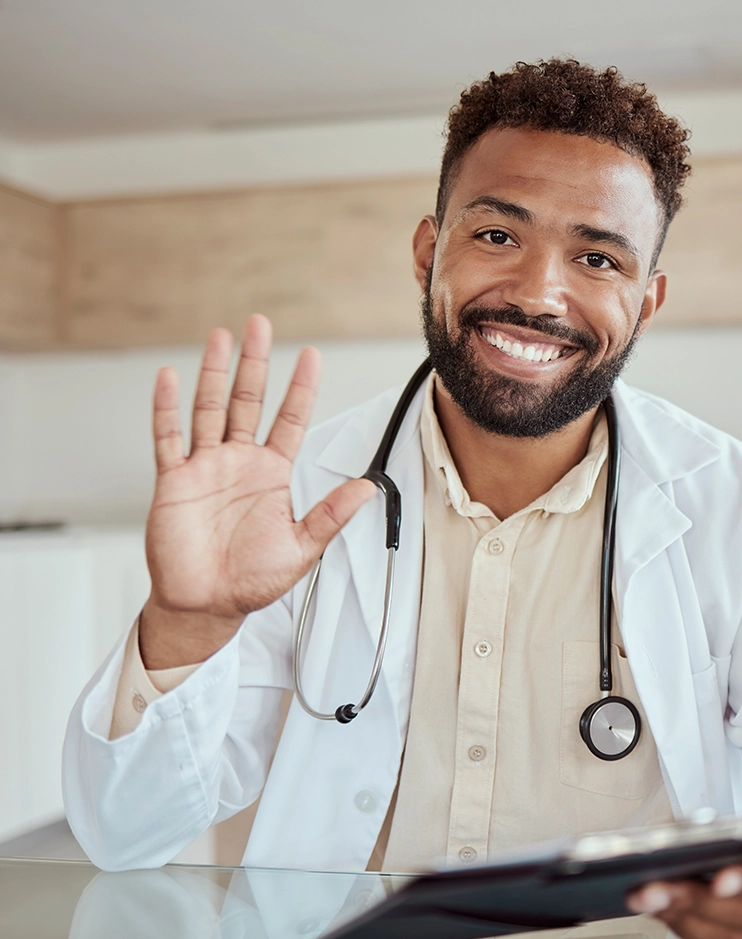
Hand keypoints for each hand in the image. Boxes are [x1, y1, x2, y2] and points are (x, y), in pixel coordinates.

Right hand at [139, 315, 375, 668]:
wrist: (207, 605)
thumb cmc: (252, 580)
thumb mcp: (302, 548)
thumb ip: (331, 515)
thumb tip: (368, 487)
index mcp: (273, 474)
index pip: (290, 419)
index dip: (300, 388)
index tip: (310, 356)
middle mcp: (240, 463)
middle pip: (248, 401)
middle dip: (255, 363)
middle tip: (260, 325)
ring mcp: (205, 468)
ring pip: (209, 409)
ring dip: (213, 373)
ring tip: (220, 338)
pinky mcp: (174, 481)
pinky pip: (168, 439)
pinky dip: (166, 409)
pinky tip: (169, 379)